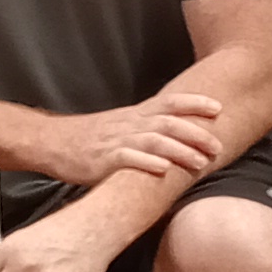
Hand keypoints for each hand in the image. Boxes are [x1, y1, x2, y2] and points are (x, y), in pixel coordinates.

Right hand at [30, 89, 226, 190]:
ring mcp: (116, 141)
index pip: (170, 102)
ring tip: (200, 161)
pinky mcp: (103, 160)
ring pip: (153, 140)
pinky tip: (163, 169)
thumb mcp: (122, 127)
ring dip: (179, 149)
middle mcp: (129, 124)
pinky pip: (127, 158)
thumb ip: (147, 130)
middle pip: (168, 122)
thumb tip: (179, 138)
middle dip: (196, 133)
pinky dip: (147, 162)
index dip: (194, 103)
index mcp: (135, 115)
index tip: (218, 107)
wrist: (53, 142)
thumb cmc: (90, 139)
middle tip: (218, 146)